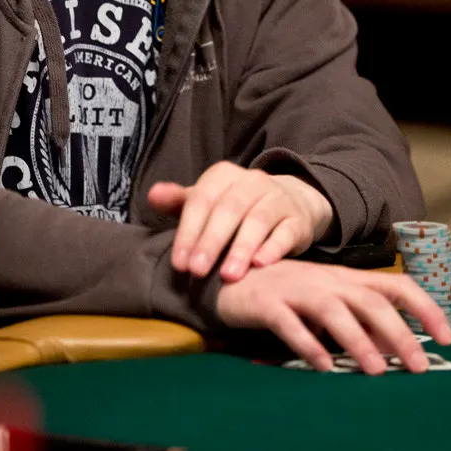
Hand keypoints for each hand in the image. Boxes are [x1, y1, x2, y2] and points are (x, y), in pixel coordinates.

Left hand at [148, 161, 332, 281]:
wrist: (289, 202)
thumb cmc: (237, 208)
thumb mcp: (207, 201)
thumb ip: (180, 201)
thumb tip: (152, 195)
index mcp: (224, 175)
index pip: (202, 200)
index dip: (189, 231)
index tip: (179, 263)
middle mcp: (252, 181)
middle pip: (229, 209)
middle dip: (211, 241)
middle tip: (198, 271)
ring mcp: (278, 199)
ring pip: (259, 220)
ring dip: (242, 248)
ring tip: (228, 275)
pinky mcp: (298, 220)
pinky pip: (286, 232)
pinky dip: (274, 248)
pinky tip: (261, 265)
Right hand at [215, 259, 450, 374]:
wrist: (224, 277)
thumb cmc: (282, 297)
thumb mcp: (325, 306)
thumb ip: (358, 323)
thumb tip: (397, 349)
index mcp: (345, 279)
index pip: (396, 286)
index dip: (425, 308)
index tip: (450, 338)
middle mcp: (325, 280)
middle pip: (370, 300)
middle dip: (399, 333)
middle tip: (420, 368)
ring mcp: (294, 289)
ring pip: (333, 309)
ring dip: (358, 340)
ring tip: (376, 372)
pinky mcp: (265, 303)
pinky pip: (289, 323)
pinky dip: (307, 344)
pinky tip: (323, 367)